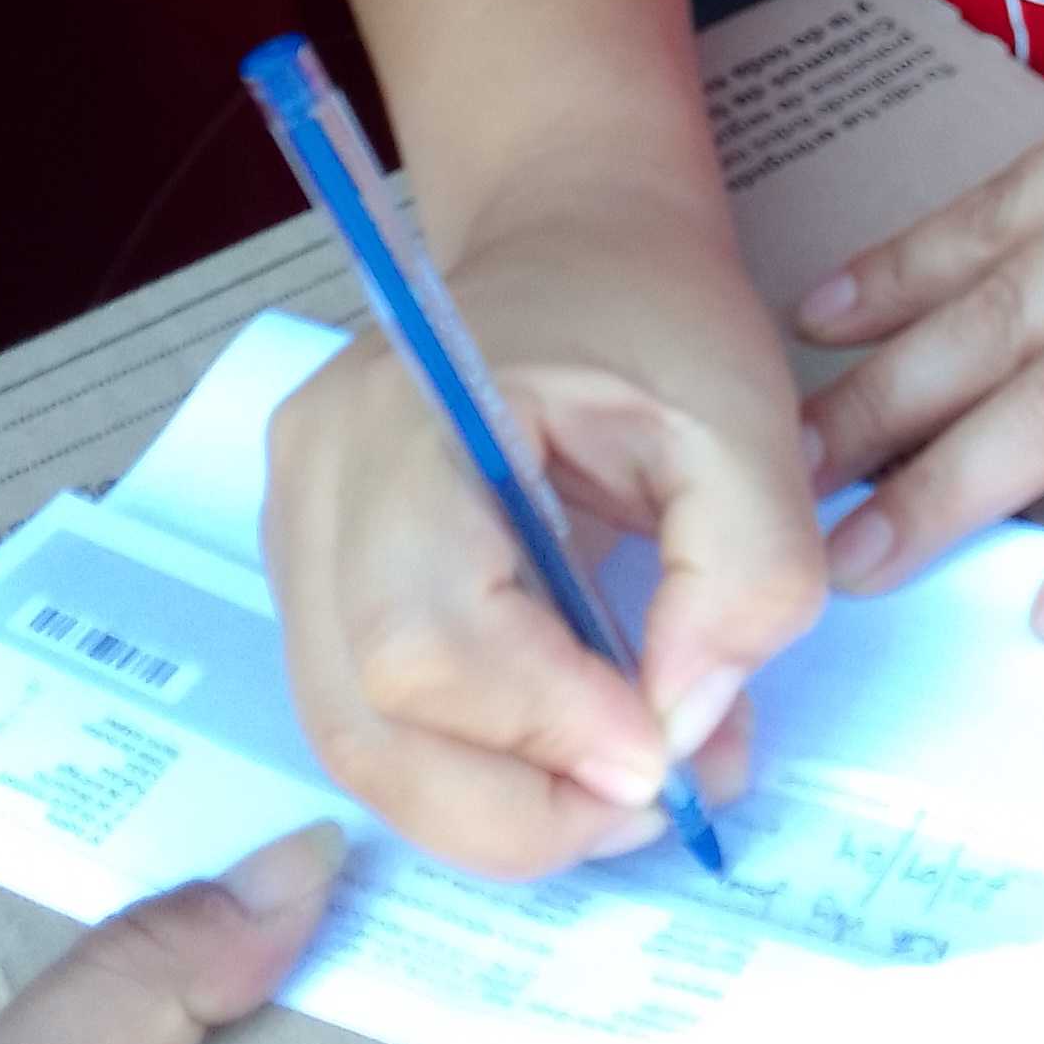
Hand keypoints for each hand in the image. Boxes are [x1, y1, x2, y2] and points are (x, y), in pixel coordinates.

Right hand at [264, 186, 824, 875]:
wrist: (572, 237)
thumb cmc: (654, 313)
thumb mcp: (750, 418)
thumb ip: (747, 572)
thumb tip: (682, 731)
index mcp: (406, 410)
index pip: (429, 630)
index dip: (544, 725)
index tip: (667, 760)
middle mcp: (314, 480)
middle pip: (367, 720)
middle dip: (520, 805)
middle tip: (658, 803)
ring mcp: (293, 535)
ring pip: (357, 744)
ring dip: (498, 806)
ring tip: (628, 784)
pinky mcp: (314, 580)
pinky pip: (369, 719)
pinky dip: (472, 768)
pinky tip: (571, 748)